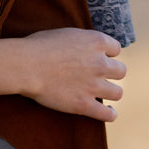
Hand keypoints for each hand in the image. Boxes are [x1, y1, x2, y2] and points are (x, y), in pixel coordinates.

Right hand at [0, 28, 125, 120]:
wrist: (27, 66)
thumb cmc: (39, 47)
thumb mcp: (66, 33)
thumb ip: (81, 41)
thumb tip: (82, 47)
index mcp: (97, 42)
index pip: (116, 50)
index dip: (107, 55)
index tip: (100, 59)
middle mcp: (100, 63)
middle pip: (121, 71)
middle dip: (112, 74)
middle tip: (101, 77)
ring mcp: (93, 85)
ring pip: (118, 93)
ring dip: (112, 93)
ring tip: (105, 96)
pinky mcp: (84, 104)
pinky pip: (107, 114)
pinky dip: (110, 114)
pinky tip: (109, 113)